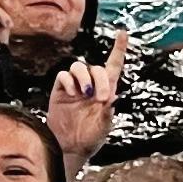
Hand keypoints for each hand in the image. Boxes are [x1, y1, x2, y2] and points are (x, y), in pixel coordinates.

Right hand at [46, 27, 128, 168]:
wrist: (70, 148)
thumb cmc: (91, 138)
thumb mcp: (104, 126)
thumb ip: (108, 111)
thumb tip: (114, 96)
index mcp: (106, 92)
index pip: (113, 66)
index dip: (118, 49)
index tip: (122, 33)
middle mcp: (91, 86)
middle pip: (96, 68)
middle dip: (100, 80)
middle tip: (100, 98)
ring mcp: (75, 88)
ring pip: (79, 67)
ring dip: (84, 77)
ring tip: (84, 94)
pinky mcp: (60, 91)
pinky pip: (63, 76)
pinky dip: (68, 81)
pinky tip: (72, 93)